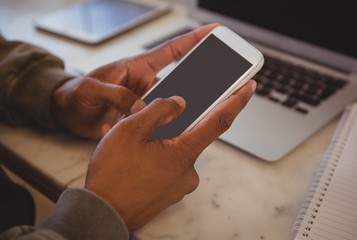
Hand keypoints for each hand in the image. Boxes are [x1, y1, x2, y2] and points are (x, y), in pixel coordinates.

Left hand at [52, 23, 219, 139]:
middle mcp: (145, 84)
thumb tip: (140, 108)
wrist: (65, 114)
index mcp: (137, 67)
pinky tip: (171, 132)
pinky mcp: (138, 119)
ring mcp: (143, 102)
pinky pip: (157, 121)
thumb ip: (117, 95)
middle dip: (199, 80)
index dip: (193, 40)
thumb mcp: (93, 89)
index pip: (171, 50)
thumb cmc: (76, 93)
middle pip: (179, 79)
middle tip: (219, 85)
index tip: (213, 32)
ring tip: (198, 113)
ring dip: (182, 109)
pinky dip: (165, 126)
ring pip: (170, 103)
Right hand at [84, 79, 255, 231]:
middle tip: (150, 126)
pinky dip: (159, 158)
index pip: (220, 121)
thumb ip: (159, 110)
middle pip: (191, 137)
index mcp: (184, 153)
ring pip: (176, 152)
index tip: (249, 88)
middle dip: (174, 126)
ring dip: (162, 144)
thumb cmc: (112, 175)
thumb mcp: (130, 130)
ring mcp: (180, 186)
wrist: (102, 213)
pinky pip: (169, 168)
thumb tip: (179, 103)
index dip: (237, 101)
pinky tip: (138, 161)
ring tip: (136, 146)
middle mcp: (188, 172)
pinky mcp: (169, 194)